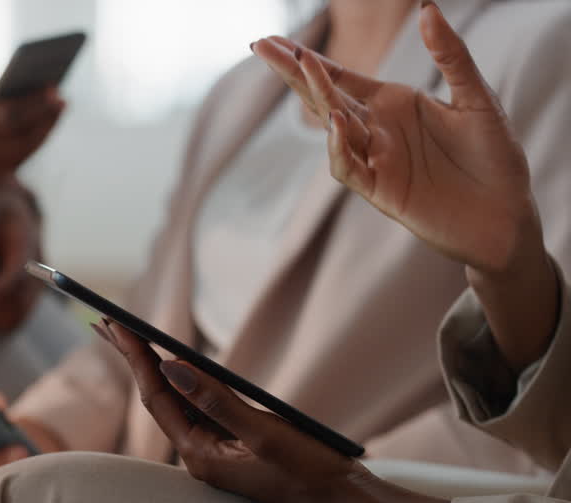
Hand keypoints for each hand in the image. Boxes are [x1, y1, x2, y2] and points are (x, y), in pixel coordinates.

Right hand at [0, 65, 63, 205]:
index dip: (37, 106)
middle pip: (17, 143)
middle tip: (59, 105)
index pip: (9, 118)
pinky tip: (22, 142)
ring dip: (34, 142)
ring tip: (46, 122)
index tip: (56, 92)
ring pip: (10, 163)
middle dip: (44, 122)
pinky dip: (14, 158)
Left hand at [93, 320, 447, 502]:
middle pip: (158, 396)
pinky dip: (183, 380)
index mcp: (200, 454)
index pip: (157, 397)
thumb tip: (172, 367)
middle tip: (106, 323)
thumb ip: (217, 400)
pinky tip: (172, 363)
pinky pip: (199, 406)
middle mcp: (200, 453)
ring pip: (176, 400)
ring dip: (153, 367)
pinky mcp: (232, 444)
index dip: (136, 358)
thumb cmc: (309, 472)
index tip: (116, 324)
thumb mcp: (264, 433)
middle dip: (133, 359)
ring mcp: (215, 449)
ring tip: (127, 337)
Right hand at [252, 2, 557, 369]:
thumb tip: (427, 8)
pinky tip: (337, 120)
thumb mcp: (477, 99)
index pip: (341, 77)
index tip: (275, 41)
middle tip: (263, 46)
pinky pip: (349, 167)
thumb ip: (450, 56)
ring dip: (318, 98)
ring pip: (333, 126)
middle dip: (294, 72)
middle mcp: (376, 130)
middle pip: (324, 96)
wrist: (506, 215)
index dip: (308, 59)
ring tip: (306, 68)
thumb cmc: (494, 158)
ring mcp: (374, 160)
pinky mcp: (379, 190)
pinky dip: (339, 145)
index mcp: (393, 104)